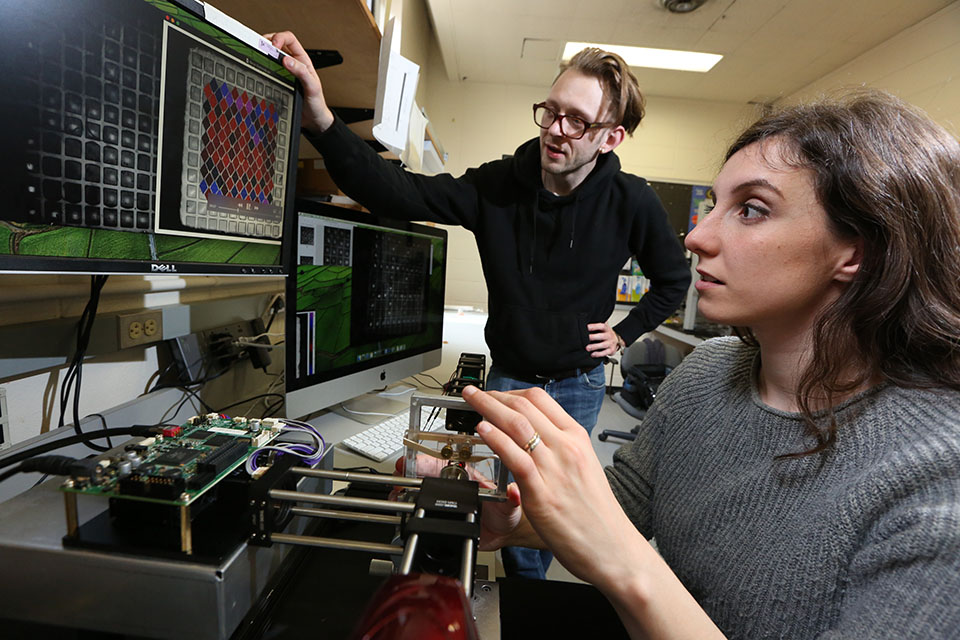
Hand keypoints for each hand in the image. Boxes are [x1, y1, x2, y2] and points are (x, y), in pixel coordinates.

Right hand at [265, 31, 334, 131]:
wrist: (312, 119)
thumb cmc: (316, 102)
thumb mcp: (312, 86)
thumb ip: (301, 72)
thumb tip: (287, 60)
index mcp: (302, 60)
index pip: (289, 39)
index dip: (279, 37)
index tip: (273, 45)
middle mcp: (292, 63)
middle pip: (275, 43)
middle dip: (266, 41)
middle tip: (260, 48)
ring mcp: (283, 72)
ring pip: (269, 55)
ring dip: (262, 53)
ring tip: (257, 55)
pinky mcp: (277, 80)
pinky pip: (266, 69)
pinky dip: (261, 66)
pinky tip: (258, 69)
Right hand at [392, 453, 522, 551]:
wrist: (500, 533)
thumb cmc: (505, 513)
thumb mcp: (511, 507)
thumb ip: (512, 500)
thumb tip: (513, 492)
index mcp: (470, 475)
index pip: (449, 462)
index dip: (433, 459)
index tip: (418, 460)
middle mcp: (454, 483)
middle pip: (427, 470)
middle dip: (411, 468)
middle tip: (400, 471)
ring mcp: (444, 497)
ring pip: (420, 485)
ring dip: (406, 484)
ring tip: (397, 489)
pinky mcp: (439, 513)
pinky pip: (419, 505)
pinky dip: (407, 501)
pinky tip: (400, 501)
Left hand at [460, 385, 648, 589]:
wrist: (613, 547)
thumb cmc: (597, 512)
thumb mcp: (584, 466)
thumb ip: (560, 448)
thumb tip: (537, 435)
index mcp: (577, 438)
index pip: (540, 400)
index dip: (510, 392)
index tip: (494, 394)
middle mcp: (566, 448)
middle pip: (524, 407)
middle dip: (493, 395)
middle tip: (473, 393)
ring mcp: (555, 469)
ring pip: (517, 426)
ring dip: (488, 408)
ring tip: (471, 401)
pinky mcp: (543, 494)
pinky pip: (516, 458)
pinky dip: (497, 440)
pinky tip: (483, 430)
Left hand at [586, 322, 621, 357]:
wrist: (616, 340)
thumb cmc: (606, 333)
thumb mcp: (602, 328)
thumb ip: (596, 326)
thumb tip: (585, 323)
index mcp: (606, 329)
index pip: (602, 326)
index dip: (594, 326)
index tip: (587, 327)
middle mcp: (609, 335)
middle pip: (602, 336)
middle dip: (593, 337)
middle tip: (587, 338)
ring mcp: (610, 343)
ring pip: (603, 345)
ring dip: (594, 346)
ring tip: (587, 348)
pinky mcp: (611, 350)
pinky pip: (605, 353)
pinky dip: (598, 354)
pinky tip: (592, 354)